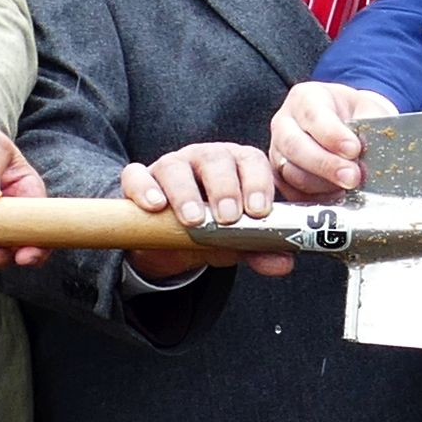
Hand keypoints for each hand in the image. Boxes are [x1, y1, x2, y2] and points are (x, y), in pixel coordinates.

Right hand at [124, 141, 291, 277]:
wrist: (168, 240)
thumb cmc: (210, 230)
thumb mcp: (236, 242)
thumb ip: (259, 249)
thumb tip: (284, 262)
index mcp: (236, 166)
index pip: (251, 161)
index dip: (258, 183)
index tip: (259, 211)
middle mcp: (204, 159)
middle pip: (215, 160)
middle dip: (224, 188)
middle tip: (228, 218)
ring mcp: (171, 167)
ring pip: (176, 167)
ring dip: (186, 193)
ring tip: (193, 219)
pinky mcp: (140, 180)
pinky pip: (136, 176)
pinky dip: (144, 188)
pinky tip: (155, 206)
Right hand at [268, 81, 393, 202]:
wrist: (349, 126)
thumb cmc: (356, 116)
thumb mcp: (368, 109)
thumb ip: (370, 124)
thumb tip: (370, 149)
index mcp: (305, 98)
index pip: (313, 115)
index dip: (332, 135)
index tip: (354, 149)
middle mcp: (284, 122)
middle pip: (294, 145)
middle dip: (325, 164)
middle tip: (352, 177)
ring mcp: (278, 150)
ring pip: (290, 171)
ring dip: (321, 185)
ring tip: (347, 189)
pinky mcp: (279, 175)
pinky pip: (290, 191)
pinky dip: (313, 198)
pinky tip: (335, 197)